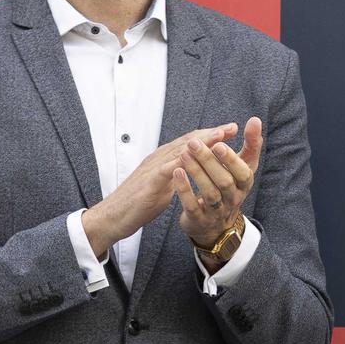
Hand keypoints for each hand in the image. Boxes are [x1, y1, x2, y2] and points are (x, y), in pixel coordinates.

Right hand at [81, 123, 237, 255]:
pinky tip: (196, 159)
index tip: (230, 131)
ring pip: (180, 151)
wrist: (113, 215)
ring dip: (201, 143)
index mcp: (163, 159)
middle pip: (188, 142)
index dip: (210, 136)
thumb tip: (188, 170)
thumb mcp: (163, 185)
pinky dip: (182, 163)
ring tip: (220, 136)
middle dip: (211, 134)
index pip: (189, 143)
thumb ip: (175, 175)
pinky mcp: (149, 182)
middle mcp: (159, 159)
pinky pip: (167, 170)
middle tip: (231, 127)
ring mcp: (153, 168)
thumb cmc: (139, 202)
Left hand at [177, 116, 261, 248]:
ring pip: (209, 193)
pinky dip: (184, 190)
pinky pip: (192, 206)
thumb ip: (251, 144)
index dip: (231, 159)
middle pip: (224, 181)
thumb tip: (255, 119)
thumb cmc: (230, 187)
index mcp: (244, 184)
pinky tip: (176, 173)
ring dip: (196, 173)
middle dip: (209, 162)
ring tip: (184, 154)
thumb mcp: (243, 167)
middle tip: (194, 143)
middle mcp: (233, 199)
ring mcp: (216, 211)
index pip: (243, 173)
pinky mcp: (199, 219)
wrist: (216, 224)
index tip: (219, 143)